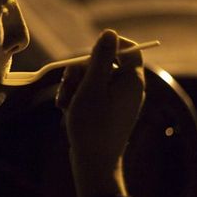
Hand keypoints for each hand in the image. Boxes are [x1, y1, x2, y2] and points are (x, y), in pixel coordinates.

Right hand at [55, 29, 145, 196]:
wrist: (94, 163)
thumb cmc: (93, 124)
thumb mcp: (92, 85)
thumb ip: (100, 58)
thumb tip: (110, 33)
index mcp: (132, 80)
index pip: (130, 49)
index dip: (109, 44)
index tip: (88, 51)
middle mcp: (130, 88)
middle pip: (106, 62)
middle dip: (82, 70)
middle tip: (67, 82)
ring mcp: (119, 101)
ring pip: (95, 78)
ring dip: (75, 85)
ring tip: (64, 102)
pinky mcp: (108, 112)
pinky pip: (93, 94)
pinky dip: (78, 97)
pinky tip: (66, 108)